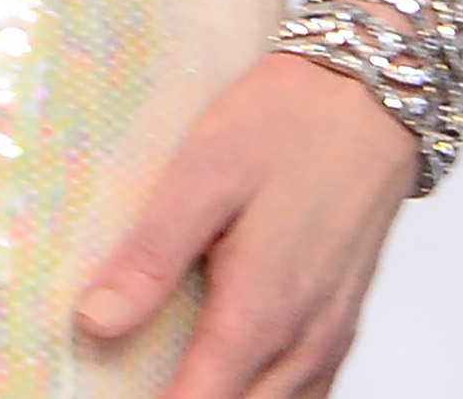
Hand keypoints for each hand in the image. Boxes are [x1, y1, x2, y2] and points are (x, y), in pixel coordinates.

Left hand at [76, 50, 413, 394]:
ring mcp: (331, 337)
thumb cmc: (283, 124)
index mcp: (259, 311)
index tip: (103, 394)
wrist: (369, 94)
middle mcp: (303, 342)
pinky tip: (233, 376)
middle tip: (130, 382)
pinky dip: (269, 398)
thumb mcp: (202, 175)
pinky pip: (309, 393)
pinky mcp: (343, 322)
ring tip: (170, 375)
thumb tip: (94, 323)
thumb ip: (151, 256)